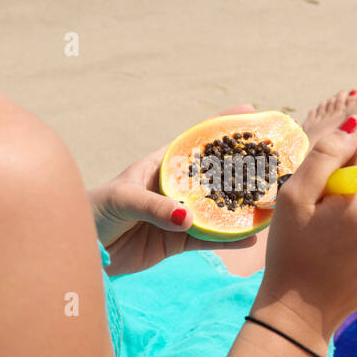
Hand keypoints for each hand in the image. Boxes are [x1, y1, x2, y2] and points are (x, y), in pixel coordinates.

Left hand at [89, 104, 260, 275]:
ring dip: (240, 207)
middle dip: (241, 168)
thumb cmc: (95, 211)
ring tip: (269, 204)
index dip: (220, 126)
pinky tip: (250, 238)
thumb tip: (186, 217)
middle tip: (272, 161)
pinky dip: (228, 240)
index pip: (194, 141)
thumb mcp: (122, 200)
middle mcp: (174, 188)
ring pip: (216, 208)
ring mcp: (177, 214)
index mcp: (160, 165)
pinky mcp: (176, 241)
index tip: (249, 109)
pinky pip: (208, 239)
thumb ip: (153, 207)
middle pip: (213, 175)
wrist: (83, 247)